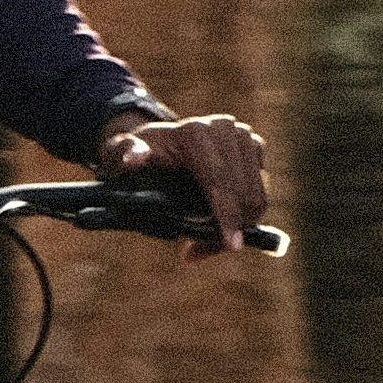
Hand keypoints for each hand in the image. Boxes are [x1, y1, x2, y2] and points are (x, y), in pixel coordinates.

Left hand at [101, 110, 273, 251]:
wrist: (159, 140)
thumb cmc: (138, 152)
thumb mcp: (121, 153)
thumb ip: (124, 154)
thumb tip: (133, 159)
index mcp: (195, 133)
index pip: (218, 179)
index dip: (226, 214)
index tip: (231, 245)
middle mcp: (226, 129)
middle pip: (242, 191)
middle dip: (232, 228)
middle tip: (200, 253)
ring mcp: (244, 137)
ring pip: (256, 195)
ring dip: (240, 226)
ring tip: (207, 245)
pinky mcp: (255, 147)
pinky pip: (261, 191)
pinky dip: (247, 216)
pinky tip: (222, 228)